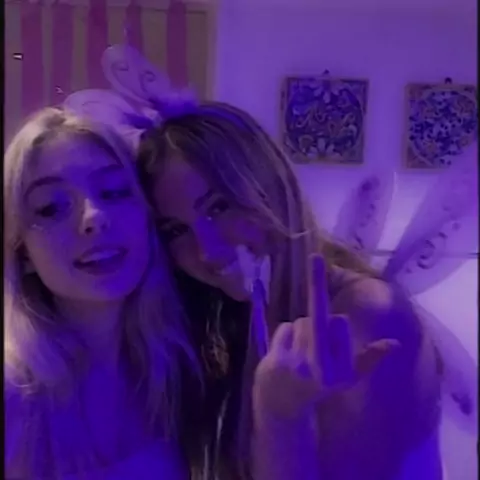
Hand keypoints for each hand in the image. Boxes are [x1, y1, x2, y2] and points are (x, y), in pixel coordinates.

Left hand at [252, 255, 399, 421]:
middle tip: (315, 345)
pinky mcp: (277, 360)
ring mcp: (297, 365)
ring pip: (301, 321)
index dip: (337, 322)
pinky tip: (285, 352)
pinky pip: (286, 327)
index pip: (340, 323)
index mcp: (342, 371)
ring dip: (301, 330)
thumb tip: (395, 343)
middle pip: (319, 318)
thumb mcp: (348, 378)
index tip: (332, 298)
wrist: (281, 404)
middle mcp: (321, 368)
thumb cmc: (319, 386)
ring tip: (299, 352)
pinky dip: (285, 333)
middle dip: (318, 324)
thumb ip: (369, 359)